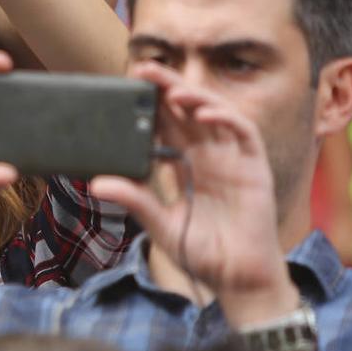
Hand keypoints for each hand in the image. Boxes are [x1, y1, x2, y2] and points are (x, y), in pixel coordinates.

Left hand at [90, 64, 296, 319]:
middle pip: (188, 111)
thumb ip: (134, 200)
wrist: (238, 280)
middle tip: (144, 70)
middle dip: (168, 88)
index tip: (127, 86)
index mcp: (185, 164)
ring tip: (172, 90)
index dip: (151, 103)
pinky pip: (244, 133)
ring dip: (196, 97)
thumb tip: (96, 183)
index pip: (167, 124)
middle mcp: (209, 156)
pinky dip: (225, 118)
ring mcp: (233, 159)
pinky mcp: (255, 168)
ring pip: (216, 113)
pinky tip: (204, 115)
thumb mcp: (160, 223)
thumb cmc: (201, 251)